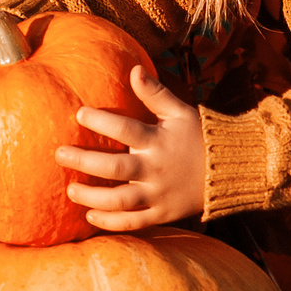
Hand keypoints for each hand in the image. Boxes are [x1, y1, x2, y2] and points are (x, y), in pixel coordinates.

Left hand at [58, 68, 206, 230]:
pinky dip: (111, 221)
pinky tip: (90, 214)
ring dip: (92, 196)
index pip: (126, 129)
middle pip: (116, 167)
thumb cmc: (200, 137)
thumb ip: (155, 93)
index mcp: (159, 141)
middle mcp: (156, 168)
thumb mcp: (180, 112)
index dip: (101, 121)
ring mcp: (159, 194)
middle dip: (85, 161)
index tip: (79, 114)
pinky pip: (134, 221)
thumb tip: (134, 69)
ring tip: (70, 189)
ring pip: (121, 200)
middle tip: (59, 154)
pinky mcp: (163, 213)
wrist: (231, 170)